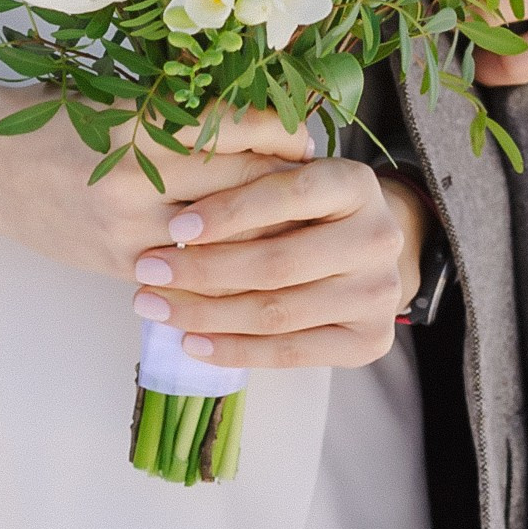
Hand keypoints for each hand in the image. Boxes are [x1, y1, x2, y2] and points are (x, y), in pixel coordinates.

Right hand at [0, 97, 423, 366]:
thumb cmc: (59, 119)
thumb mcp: (127, 104)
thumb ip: (193, 122)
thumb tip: (275, 136)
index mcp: (148, 131)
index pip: (242, 139)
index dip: (285, 140)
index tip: (307, 140)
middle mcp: (142, 187)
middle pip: (244, 198)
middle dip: (289, 196)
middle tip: (326, 194)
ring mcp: (131, 236)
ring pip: (224, 248)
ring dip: (266, 242)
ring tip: (300, 234)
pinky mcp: (122, 270)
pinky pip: (191, 279)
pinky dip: (226, 272)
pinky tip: (252, 266)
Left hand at [130, 156, 426, 371]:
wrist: (366, 248)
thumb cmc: (308, 206)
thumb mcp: (288, 175)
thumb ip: (250, 179)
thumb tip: (178, 210)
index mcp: (357, 183)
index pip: (290, 194)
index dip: (230, 211)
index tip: (175, 224)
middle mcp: (379, 237)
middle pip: (278, 262)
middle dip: (203, 269)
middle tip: (148, 270)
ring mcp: (380, 294)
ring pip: (278, 312)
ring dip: (206, 314)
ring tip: (156, 307)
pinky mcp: (371, 340)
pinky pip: (291, 353)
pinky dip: (235, 350)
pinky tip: (191, 342)